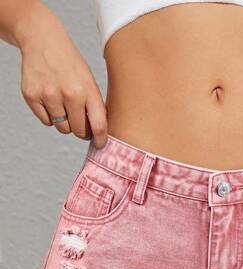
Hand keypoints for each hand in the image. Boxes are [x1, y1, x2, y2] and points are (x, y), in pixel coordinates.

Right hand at [16, 2, 107, 148]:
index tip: (101, 145)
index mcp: (87, 89)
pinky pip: (46, 121)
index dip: (101, 139)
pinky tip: (51, 100)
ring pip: (62, 128)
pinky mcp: (32, 96)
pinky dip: (50, 116)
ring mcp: (49, 95)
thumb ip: (94, 105)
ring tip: (64, 106)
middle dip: (81, 130)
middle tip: (81, 123)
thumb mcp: (89, 80)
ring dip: (65, 123)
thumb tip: (99, 134)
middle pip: (78, 131)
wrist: (43, 40)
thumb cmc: (71, 65)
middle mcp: (69, 93)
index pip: (98, 125)